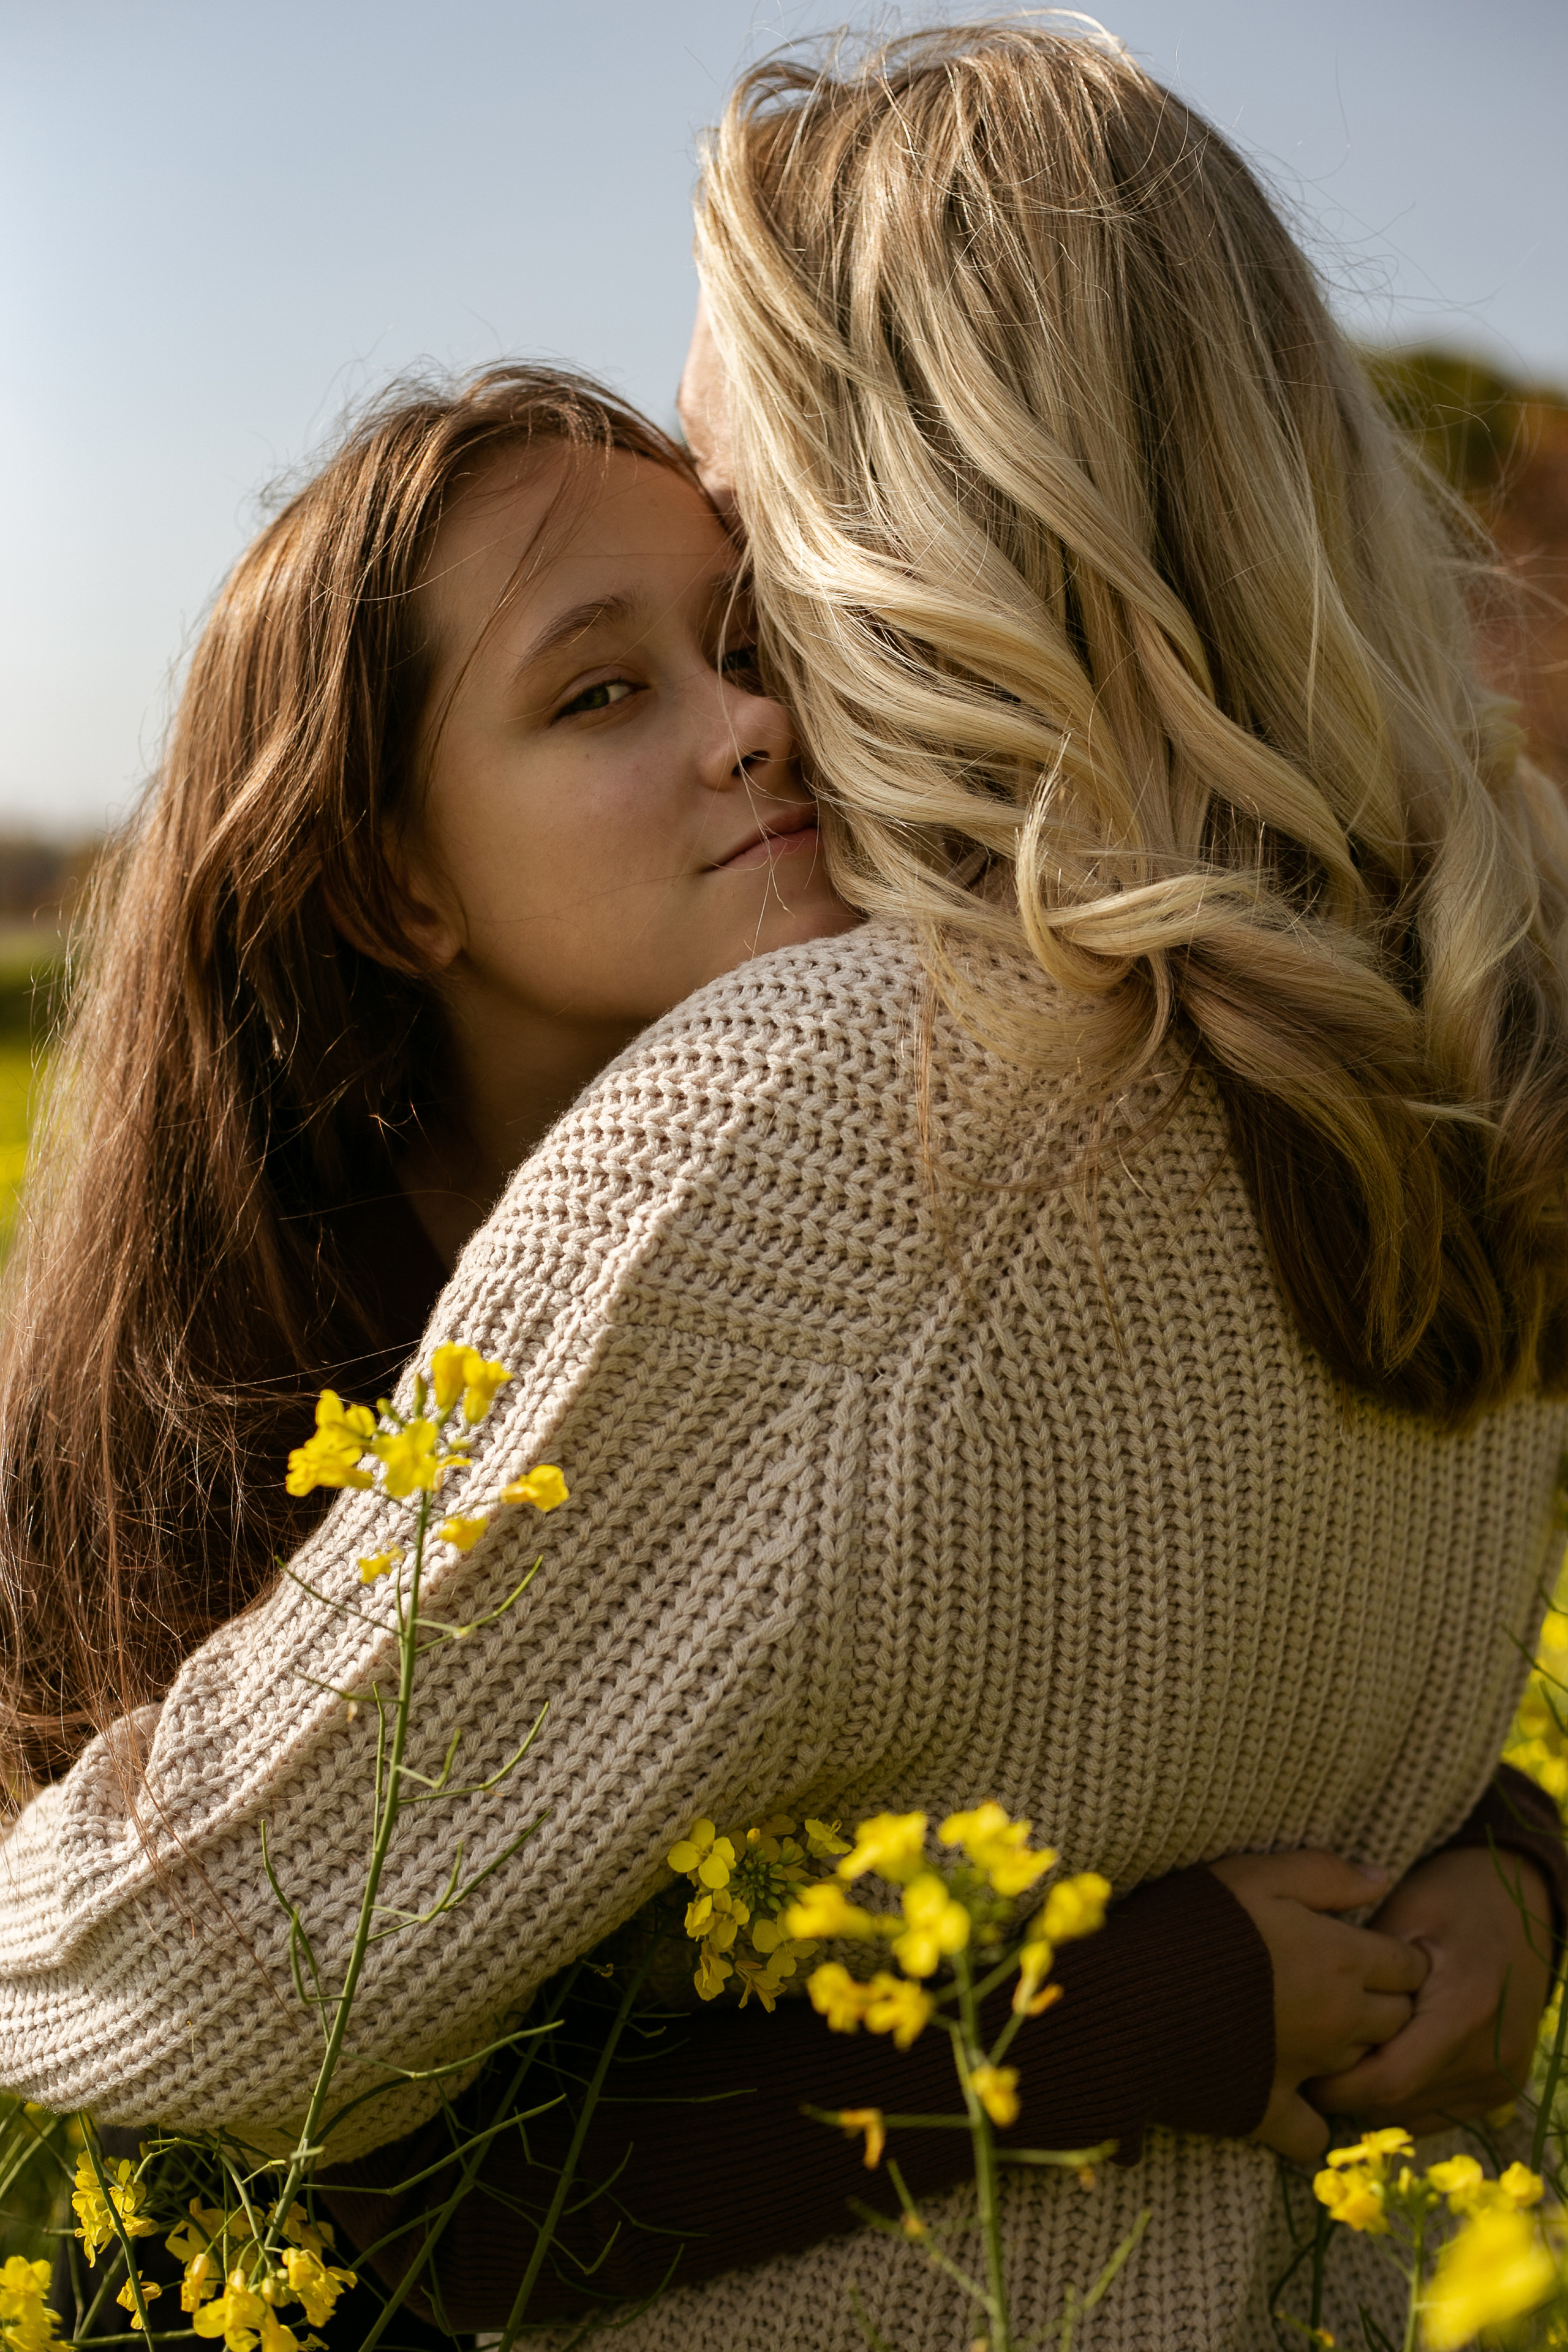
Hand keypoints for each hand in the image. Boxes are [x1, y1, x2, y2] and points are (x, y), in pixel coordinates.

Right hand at [1208, 1851, 1428, 2163]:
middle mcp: (1338, 2021)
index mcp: (1341, 1959)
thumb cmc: (1195, 1924)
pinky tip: (1295, 2099)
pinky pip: (1313, 2135)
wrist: (1132, 1998)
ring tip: (1320, 2031)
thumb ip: (1324, 1874)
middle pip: (1397, 2020)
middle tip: (1353, 1987)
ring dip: (1352, 2051)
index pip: (1408, 1966)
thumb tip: (1380, 1880)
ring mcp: (1307, 2070)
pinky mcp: (1268, 2109)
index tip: (1377, 1950)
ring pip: (1362, 2067)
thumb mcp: (1258, 1874)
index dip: (1399, 1956)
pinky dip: (1312, 2122)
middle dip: (1387, 2003)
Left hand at [1308, 1845, 1552, 2136]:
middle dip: (1345, 2089)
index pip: (1387, 2081)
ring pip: (1411, 2114)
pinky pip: (1434, 2112)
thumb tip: (1304, 2014)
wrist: (1518, 1905)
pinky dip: (1401, 2094)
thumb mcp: (1399, 1912)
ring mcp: (1499, 2078)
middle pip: (1396, 2104)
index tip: (1295, 2062)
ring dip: (1371, 2093)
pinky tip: (1380, 2057)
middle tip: (1307, 2056)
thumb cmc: (1449, 1897)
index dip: (1333, 2084)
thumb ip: (1361, 1968)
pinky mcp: (1500, 2088)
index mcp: (1465, 2007)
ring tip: (1341, 2052)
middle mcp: (1489, 2055)